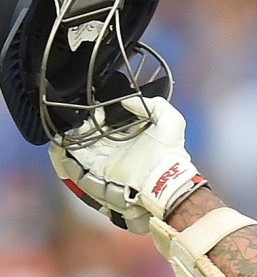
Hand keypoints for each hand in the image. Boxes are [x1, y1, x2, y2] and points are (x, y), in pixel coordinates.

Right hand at [49, 97, 205, 232]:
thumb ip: (154, 104)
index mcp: (135, 134)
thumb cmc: (168, 150)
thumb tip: (129, 101)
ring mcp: (108, 156)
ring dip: (79, 130)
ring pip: (85, 140)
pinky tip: (67, 136)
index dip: (107, 111)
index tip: (102, 106)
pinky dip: (69, 146)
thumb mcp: (170, 119)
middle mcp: (119, 145)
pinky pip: (78, 155)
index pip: (115, 120)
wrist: (162, 175)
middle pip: (97, 129)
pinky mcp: (98, 166)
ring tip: (82, 124)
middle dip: (90, 120)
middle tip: (91, 115)